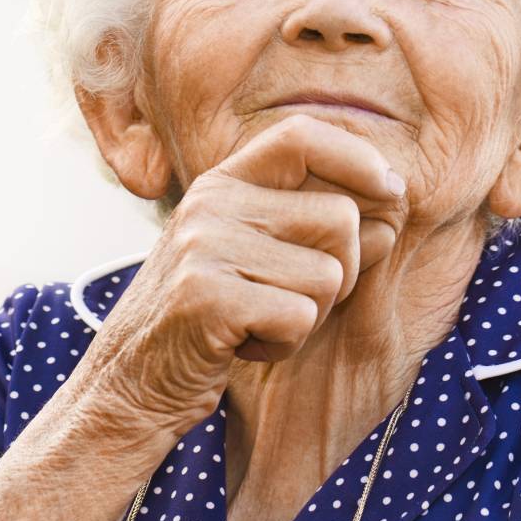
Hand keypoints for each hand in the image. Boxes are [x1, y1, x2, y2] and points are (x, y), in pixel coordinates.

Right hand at [73, 113, 407, 432]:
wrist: (127, 384)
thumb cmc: (202, 324)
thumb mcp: (249, 258)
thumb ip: (311, 226)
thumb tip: (393, 204)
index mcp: (220, 185)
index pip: (301, 136)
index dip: (357, 156)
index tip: (392, 189)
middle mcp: (211, 204)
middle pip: (339, 217)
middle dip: (341, 272)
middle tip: (291, 301)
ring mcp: (204, 247)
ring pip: (329, 274)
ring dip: (310, 316)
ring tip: (258, 325)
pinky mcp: (205, 297)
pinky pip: (299, 317)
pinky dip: (284, 346)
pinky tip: (241, 346)